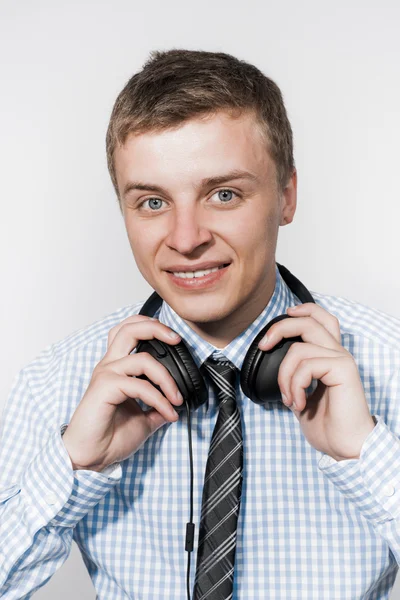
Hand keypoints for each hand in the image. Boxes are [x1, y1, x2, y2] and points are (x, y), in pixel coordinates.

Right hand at [62, 315, 183, 471]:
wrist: (91, 457)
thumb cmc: (110, 437)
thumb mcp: (144, 418)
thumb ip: (159, 406)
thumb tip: (176, 402)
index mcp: (116, 367)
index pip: (129, 332)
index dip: (152, 327)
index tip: (175, 338)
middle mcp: (110, 365)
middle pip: (130, 328)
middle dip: (157, 328)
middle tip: (177, 339)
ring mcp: (106, 374)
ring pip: (143, 359)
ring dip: (167, 379)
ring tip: (177, 398)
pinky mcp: (105, 387)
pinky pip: (140, 386)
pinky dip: (160, 399)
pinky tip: (168, 413)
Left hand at [258, 303, 375, 460]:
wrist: (344, 447)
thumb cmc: (326, 425)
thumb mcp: (302, 393)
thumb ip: (294, 374)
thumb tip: (271, 360)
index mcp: (330, 356)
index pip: (322, 319)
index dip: (304, 310)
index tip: (284, 314)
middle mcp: (338, 353)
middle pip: (309, 321)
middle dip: (280, 328)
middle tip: (264, 346)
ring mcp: (342, 360)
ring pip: (299, 348)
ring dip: (284, 376)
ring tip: (289, 399)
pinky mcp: (343, 369)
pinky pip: (306, 365)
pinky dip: (295, 385)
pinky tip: (299, 404)